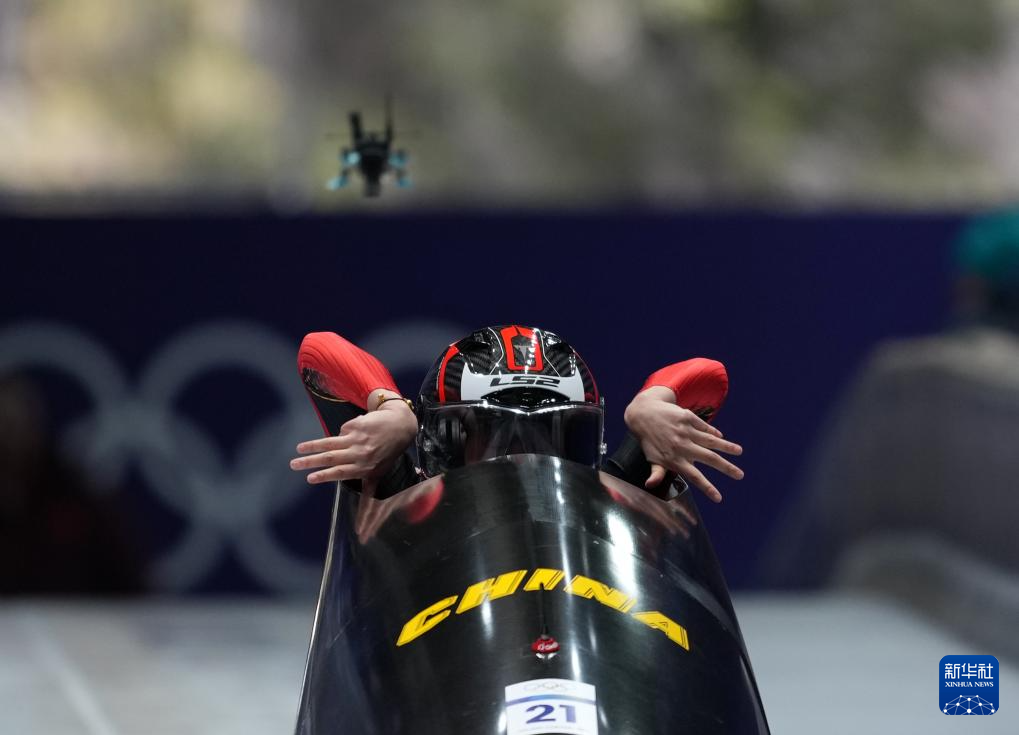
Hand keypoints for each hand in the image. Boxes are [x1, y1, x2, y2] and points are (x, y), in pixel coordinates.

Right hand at [290, 401, 417, 483]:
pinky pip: (341, 433)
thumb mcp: (378, 472)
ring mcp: (358, 440)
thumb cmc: (387, 452)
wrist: (399, 425)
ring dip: (312, 447)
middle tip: (294, 465)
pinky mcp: (357, 427)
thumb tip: (363, 522)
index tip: (310, 479)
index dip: (326, 477)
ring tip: (299, 450)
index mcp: (365, 470)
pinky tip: (351, 434)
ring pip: (330, 444)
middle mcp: (361, 456)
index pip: (342, 475)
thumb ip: (366, 487)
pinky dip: (342, 435)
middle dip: (311, 462)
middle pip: (331, 460)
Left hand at [624, 387, 742, 501]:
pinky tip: (722, 438)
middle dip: (726, 468)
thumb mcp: (652, 458)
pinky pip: (704, 427)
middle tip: (740, 475)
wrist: (644, 413)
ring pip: (710, 441)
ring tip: (739, 452)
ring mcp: (686, 431)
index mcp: (674, 459)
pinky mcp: (688, 418)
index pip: (694, 477)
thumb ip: (657, 473)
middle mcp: (682, 445)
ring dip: (727, 447)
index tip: (719, 498)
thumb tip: (650, 486)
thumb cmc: (649, 441)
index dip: (707, 488)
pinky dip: (713, 433)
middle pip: (709, 458)